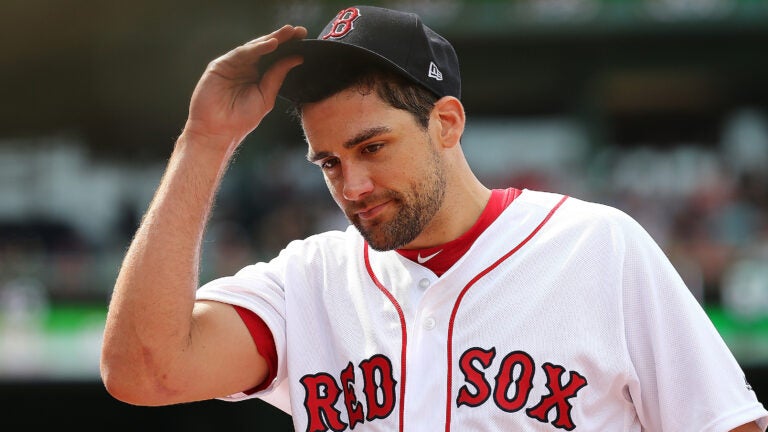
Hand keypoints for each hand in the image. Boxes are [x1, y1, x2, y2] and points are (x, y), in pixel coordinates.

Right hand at [183, 25, 306, 150]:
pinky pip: (240, 53)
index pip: (274, 58)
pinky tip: (271, 44)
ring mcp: (232, 65)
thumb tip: (297, 58)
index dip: (288, 48)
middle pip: (265, 50)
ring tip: (288, 34)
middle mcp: (245, 68)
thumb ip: (278, 76)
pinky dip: (256, 48)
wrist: (218, 132)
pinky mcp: (220, 65)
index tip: (305, 39)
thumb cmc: (241, 119)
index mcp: (257, 76)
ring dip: (271, 39)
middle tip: (299, 31)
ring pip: (254, 48)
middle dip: (282, 39)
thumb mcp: (266, 96)